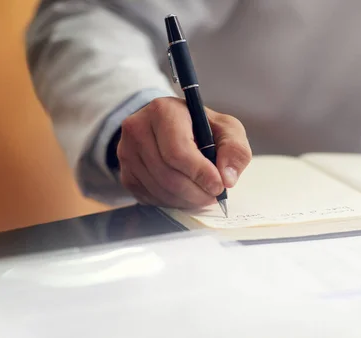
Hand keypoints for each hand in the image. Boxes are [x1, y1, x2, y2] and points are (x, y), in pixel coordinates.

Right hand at [117, 97, 251, 208]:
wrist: (172, 129)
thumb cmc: (202, 128)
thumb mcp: (227, 129)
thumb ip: (235, 149)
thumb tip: (227, 177)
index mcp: (163, 111)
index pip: (177, 151)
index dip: (200, 173)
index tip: (218, 186)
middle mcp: (138, 128)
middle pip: (167, 175)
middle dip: (196, 192)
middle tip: (214, 195)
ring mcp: (126, 151)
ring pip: (159, 189)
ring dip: (186, 200)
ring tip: (203, 194)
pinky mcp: (125, 173)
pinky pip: (150, 198)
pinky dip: (173, 202)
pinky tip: (186, 194)